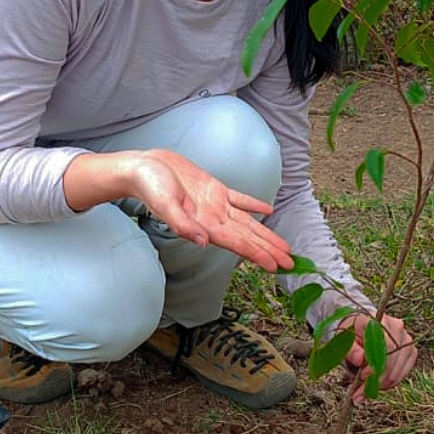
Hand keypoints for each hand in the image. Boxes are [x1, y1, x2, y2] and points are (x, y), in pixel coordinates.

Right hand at [132, 149, 293, 270]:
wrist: (143, 167)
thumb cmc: (150, 186)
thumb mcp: (165, 205)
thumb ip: (182, 225)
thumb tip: (202, 243)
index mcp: (204, 225)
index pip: (237, 244)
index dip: (258, 254)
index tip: (275, 266)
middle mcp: (213, 218)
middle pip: (248, 237)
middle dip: (269, 250)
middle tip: (290, 264)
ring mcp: (216, 205)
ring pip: (248, 222)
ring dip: (266, 234)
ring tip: (284, 247)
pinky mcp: (215, 189)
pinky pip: (240, 199)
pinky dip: (254, 205)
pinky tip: (268, 211)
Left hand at [339, 312, 417, 402]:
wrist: (361, 328)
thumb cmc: (352, 334)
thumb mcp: (345, 339)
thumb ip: (351, 349)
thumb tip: (359, 359)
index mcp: (378, 321)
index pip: (385, 346)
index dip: (375, 366)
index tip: (362, 377)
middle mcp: (397, 327)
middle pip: (392, 360)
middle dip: (376, 380)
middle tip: (359, 393)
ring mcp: (406, 339)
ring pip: (398, 369)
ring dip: (382, 384)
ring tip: (364, 392)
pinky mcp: (410, 351)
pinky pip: (404, 372)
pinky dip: (390, 382)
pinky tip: (377, 386)